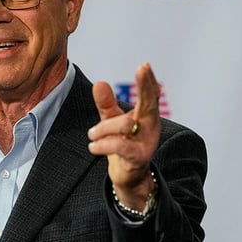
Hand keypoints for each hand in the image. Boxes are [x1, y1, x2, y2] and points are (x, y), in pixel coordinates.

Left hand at [88, 62, 160, 207]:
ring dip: (103, 128)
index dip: (148, 80)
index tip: (145, 65)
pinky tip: (93, 146)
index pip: (149, 95)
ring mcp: (147, 142)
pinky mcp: (138, 157)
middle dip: (145, 86)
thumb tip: (99, 83)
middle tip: (142, 68)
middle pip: (149, 103)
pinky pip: (120, 145)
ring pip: (125, 124)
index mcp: (146, 115)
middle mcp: (150, 126)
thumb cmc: (122, 144)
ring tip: (91, 135)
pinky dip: (102, 144)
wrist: (128, 176)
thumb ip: (107, 104)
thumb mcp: (112, 121)